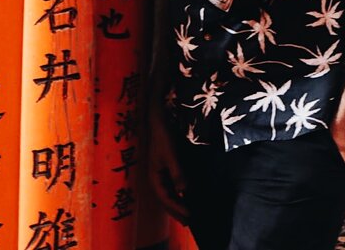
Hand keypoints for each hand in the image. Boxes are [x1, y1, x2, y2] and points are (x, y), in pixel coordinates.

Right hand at [149, 106, 190, 224]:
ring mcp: (161, 175)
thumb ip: (177, 173)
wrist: (159, 122)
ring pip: (169, 195)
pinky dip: (178, 195)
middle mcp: (156, 179)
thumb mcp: (171, 155)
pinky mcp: (166, 170)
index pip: (166, 199)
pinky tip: (186, 197)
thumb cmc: (164, 137)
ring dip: (178, 205)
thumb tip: (183, 191)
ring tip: (188, 214)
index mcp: (154, 178)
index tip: (189, 215)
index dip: (177, 208)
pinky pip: (172, 187)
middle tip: (190, 221)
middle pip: (166, 200)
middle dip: (177, 211)